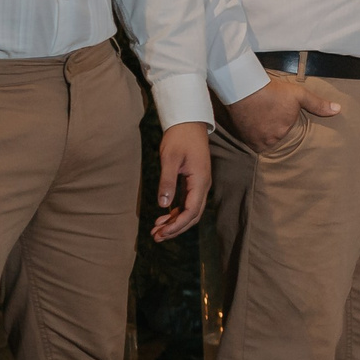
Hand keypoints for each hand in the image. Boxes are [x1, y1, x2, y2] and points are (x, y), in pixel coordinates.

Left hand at [152, 122, 210, 240]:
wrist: (188, 123)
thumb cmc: (179, 138)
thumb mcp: (170, 159)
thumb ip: (168, 182)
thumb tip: (163, 205)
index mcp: (200, 181)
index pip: (191, 211)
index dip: (177, 225)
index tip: (162, 232)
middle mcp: (203, 186)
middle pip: (193, 215)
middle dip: (176, 228)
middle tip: (156, 236)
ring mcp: (199, 184)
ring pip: (190, 211)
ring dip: (175, 222)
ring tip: (157, 230)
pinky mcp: (194, 181)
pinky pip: (188, 202)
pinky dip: (176, 212)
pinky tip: (164, 216)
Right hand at [225, 73, 342, 150]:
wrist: (245, 87)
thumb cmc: (273, 91)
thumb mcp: (298, 95)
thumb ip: (318, 104)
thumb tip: (338, 109)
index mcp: (284, 134)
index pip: (291, 141)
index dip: (288, 132)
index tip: (286, 126)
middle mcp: (270, 141)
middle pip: (277, 142)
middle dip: (277, 135)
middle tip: (275, 124)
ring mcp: (255, 140)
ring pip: (265, 143)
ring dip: (266, 137)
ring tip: (266, 126)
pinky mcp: (244, 137)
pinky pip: (252, 143)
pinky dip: (255, 137)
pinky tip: (256, 127)